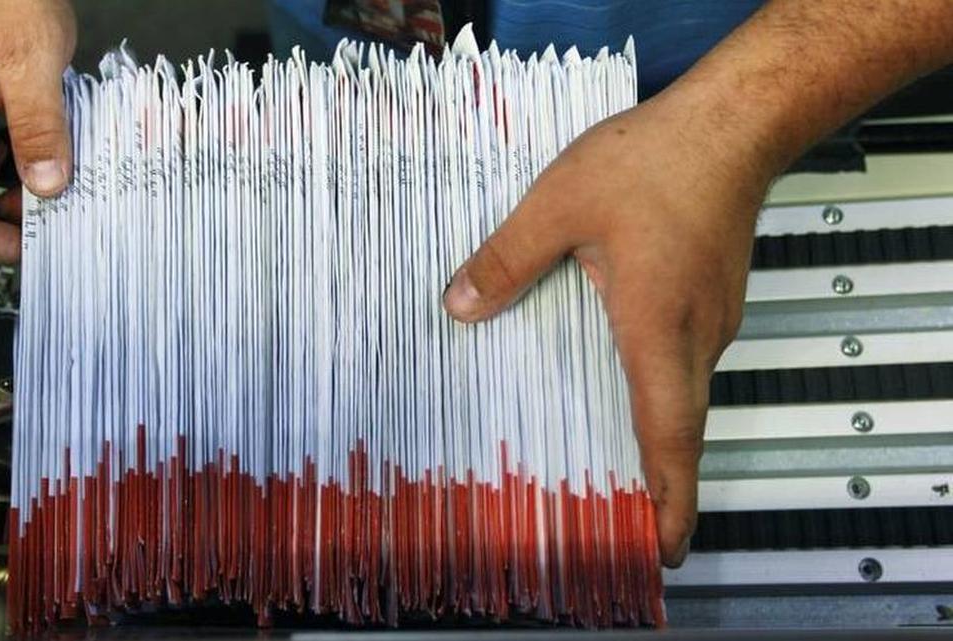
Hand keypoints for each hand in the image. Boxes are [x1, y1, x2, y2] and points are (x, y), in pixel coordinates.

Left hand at [442, 91, 772, 566]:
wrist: (732, 122)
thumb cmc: (656, 161)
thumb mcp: (559, 206)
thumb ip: (507, 259)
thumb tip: (461, 306)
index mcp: (658, 329)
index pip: (670, 437)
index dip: (668, 501)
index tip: (661, 551)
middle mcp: (696, 337)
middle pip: (678, 431)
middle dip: (654, 486)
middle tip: (618, 525)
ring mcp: (713, 319)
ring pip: (681, 396)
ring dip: (652, 435)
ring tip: (604, 463)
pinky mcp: (713, 299)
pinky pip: (683, 361)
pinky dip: (653, 388)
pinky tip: (612, 376)